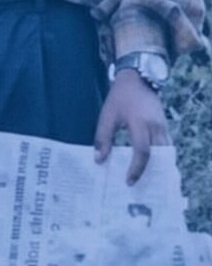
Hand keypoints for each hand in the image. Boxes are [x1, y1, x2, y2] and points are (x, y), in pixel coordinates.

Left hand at [94, 69, 169, 184]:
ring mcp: (163, 127)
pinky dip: (159, 157)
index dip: (136, 168)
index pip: (142, 151)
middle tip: (139, 186)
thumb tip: (99, 161)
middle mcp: (156, 127)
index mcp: (140, 124)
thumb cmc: (119, 98)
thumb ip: (102, 138)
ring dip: (156, 166)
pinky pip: (166, 147)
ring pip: (164, 153)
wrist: (136, 80)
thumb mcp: (107, 116)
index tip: (128, 181)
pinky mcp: (165, 126)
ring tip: (144, 179)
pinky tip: (149, 165)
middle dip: (149, 172)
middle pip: (157, 156)